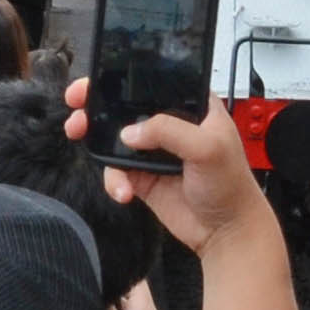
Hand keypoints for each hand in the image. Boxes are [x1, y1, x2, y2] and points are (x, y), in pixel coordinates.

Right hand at [66, 75, 271, 254]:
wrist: (227, 232)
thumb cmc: (232, 185)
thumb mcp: (208, 147)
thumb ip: (169, 130)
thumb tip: (130, 131)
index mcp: (191, 106)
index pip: (154, 82)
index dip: (124, 77)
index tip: (98, 79)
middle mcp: (170, 124)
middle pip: (125, 106)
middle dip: (97, 105)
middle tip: (77, 105)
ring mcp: (154, 151)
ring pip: (114, 138)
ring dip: (95, 140)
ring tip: (80, 138)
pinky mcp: (142, 176)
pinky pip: (116, 171)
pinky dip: (113, 180)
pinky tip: (123, 191)